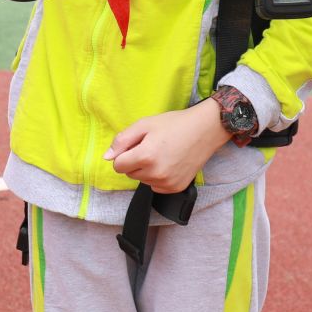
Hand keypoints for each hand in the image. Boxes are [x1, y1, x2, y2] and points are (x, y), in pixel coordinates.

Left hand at [106, 101, 231, 193]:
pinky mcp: (176, 188)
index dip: (124, 154)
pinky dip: (158, 177)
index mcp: (145, 156)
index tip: (136, 145)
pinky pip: (156, 186)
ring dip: (146, 169)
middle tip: (152, 146)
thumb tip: (107, 157)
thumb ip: (122, 140)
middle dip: (135, 161)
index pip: (118, 165)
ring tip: (162, 153)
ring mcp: (167, 183)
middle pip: (130, 173)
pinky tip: (169, 163)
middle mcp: (156, 173)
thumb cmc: (175, 124)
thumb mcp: (145, 124)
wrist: (205, 130)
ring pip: (143, 180)